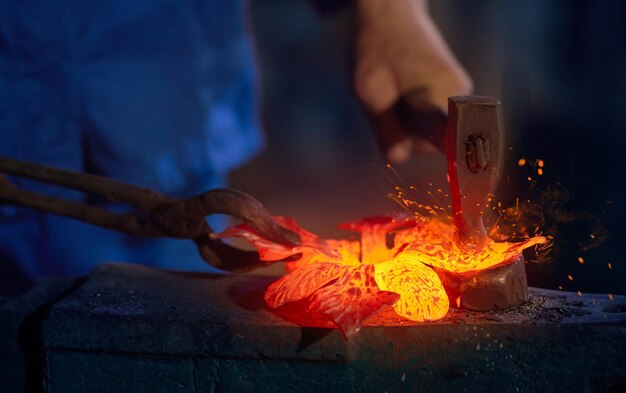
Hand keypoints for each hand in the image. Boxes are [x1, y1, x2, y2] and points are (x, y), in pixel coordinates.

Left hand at [354, 0, 471, 162]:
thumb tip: (398, 159)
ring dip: (408, 126)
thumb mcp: (368, 88)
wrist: (394, 19)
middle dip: (405, 136)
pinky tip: (407, 96)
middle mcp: (457, 96)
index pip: (451, 131)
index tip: (477, 168)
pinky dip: (414, 118)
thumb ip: (384, 126)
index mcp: (435, 91)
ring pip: (431, 136)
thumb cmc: (378, 50)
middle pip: (431, 143)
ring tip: (397, 94)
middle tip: (387, 102)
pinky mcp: (458, 99)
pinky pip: (433, 125)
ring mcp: (461, 97)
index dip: (461, 153)